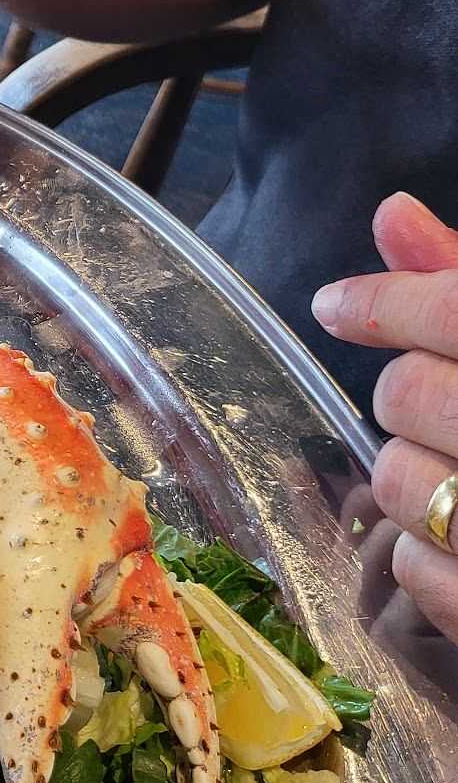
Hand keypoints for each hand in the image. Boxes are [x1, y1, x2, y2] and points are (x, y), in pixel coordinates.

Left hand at [312, 192, 457, 643]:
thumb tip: (391, 214)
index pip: (453, 311)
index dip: (382, 301)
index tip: (337, 305)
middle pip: (407, 394)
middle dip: (410, 394)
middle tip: (451, 404)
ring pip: (396, 480)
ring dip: (408, 473)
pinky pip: (411, 567)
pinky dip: (422, 552)